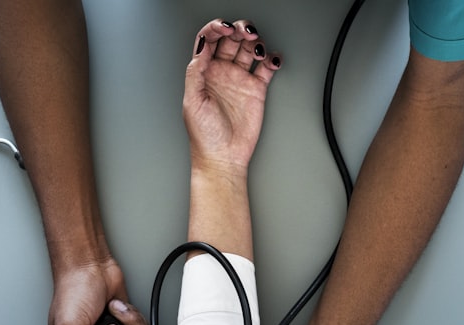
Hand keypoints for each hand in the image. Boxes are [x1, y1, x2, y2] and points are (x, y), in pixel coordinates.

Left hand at [184, 18, 281, 175]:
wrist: (223, 157)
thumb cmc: (204, 136)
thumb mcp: (192, 101)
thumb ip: (196, 72)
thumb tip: (202, 47)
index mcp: (203, 72)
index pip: (209, 39)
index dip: (216, 28)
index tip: (225, 27)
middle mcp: (221, 72)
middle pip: (231, 39)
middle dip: (238, 29)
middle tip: (246, 32)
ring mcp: (239, 79)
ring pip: (249, 49)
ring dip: (255, 42)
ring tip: (257, 48)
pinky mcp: (256, 90)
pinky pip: (266, 68)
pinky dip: (272, 59)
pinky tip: (272, 59)